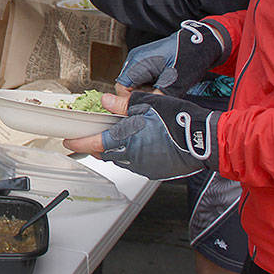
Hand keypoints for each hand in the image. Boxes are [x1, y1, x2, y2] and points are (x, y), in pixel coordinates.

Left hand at [66, 91, 220, 179]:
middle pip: (106, 154)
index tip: (68, 141)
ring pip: (121, 160)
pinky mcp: (156, 171)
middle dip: (96, 147)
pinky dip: (132, 155)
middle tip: (91, 139)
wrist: (205, 140)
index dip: (79, 142)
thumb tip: (107, 102)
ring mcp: (145, 166)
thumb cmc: (179, 121)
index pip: (94, 143)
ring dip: (115, 151)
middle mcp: (132, 156)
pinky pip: (137, 164)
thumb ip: (123, 104)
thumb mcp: (149, 103)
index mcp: (126, 139)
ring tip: (117, 139)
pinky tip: (139, 146)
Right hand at [114, 20, 230, 95]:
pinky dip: (149, 82)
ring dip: (145, 89)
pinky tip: (163, 83)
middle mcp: (135, 58)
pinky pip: (141, 74)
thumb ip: (155, 99)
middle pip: (127, 84)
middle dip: (140, 94)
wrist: (202, 45)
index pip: (121, 88)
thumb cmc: (189, 61)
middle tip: (158, 98)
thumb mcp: (174, 86)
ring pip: (134, 81)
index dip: (131, 100)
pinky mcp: (147, 57)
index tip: (147, 105)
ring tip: (163, 90)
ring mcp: (140, 56)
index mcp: (139, 63)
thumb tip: (144, 110)